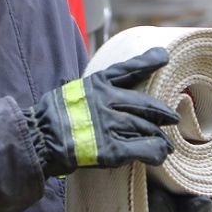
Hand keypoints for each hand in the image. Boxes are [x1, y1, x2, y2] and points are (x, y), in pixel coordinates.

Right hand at [25, 48, 178, 177]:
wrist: (39, 139)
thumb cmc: (50, 117)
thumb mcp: (70, 92)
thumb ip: (90, 91)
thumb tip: (101, 92)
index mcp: (97, 85)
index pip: (128, 70)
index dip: (148, 62)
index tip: (163, 56)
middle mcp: (108, 101)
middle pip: (145, 104)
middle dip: (162, 112)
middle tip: (173, 118)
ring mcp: (111, 125)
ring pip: (146, 128)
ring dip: (160, 137)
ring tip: (167, 144)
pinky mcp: (112, 149)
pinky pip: (142, 149)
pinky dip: (154, 152)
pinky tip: (160, 155)